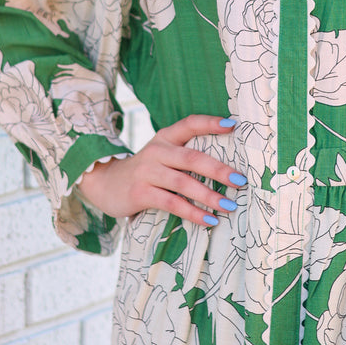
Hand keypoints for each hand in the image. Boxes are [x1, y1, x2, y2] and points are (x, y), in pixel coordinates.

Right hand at [75, 114, 243, 225]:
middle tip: (240, 180)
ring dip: (209, 196)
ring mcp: (147, 172)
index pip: (190, 124)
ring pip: (184, 183)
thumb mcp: (162, 155)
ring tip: (230, 206)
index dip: (211, 123)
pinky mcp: (140, 193)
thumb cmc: (146, 171)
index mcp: (165, 137)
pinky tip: (210, 220)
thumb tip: (229, 168)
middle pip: (192, 158)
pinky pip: (172, 203)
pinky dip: (193, 213)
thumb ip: (186, 156)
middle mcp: (156, 151)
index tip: (233, 126)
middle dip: (219, 170)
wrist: (104, 184)